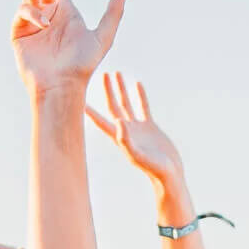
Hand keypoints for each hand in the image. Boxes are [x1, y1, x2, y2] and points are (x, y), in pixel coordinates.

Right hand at [10, 0, 129, 95]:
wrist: (62, 84)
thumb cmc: (83, 65)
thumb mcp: (103, 36)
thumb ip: (114, 11)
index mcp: (66, 12)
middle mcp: (48, 14)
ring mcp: (32, 23)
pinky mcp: (19, 32)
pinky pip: (22, 12)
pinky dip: (32, 13)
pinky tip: (44, 23)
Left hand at [83, 71, 187, 189]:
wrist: (169, 174)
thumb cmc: (153, 169)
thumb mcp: (138, 156)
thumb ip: (126, 141)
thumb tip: (118, 122)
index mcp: (119, 137)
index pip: (100, 120)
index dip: (90, 110)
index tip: (79, 97)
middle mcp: (125, 130)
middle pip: (113, 106)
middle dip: (108, 91)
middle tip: (103, 75)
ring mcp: (137, 128)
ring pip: (126, 104)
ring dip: (120, 90)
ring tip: (116, 73)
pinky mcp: (150, 127)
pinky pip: (143, 107)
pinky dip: (140, 96)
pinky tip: (137, 84)